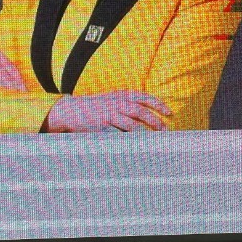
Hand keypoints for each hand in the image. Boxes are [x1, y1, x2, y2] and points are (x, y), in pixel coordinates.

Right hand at [46, 91, 172, 131]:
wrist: (72, 110)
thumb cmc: (98, 105)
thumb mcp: (114, 98)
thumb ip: (130, 102)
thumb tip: (150, 112)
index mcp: (122, 95)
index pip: (145, 97)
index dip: (158, 105)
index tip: (169, 113)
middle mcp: (117, 103)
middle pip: (141, 112)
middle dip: (155, 122)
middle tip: (164, 130)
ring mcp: (109, 115)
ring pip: (131, 126)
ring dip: (145, 134)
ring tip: (154, 141)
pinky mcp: (102, 127)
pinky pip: (118, 135)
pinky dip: (128, 141)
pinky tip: (137, 147)